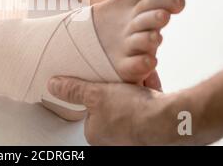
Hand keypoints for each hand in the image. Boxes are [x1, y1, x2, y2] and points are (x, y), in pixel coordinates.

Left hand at [48, 77, 179, 144]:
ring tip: (139, 84)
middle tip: (124, 83)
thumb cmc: (131, 112)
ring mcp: (134, 136)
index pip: (90, 109)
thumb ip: (74, 90)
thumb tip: (54, 85)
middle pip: (112, 106)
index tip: (105, 83)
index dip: (97, 91)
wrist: (168, 119)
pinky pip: (147, 106)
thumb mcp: (95, 94)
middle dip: (119, 90)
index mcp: (96, 133)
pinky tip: (151, 88)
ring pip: (131, 104)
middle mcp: (114, 139)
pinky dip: (149, 94)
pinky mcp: (152, 130)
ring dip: (135, 89)